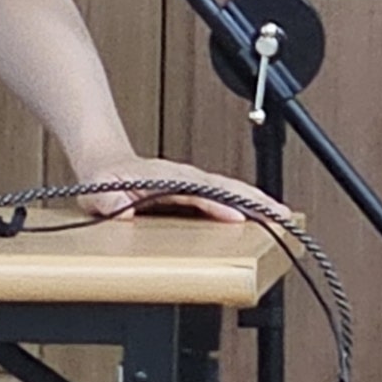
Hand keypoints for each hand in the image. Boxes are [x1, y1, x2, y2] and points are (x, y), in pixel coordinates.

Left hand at [74, 155, 289, 224]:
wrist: (103, 163)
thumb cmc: (103, 178)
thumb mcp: (97, 188)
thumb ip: (107, 198)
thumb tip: (122, 210)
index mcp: (166, 178)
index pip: (198, 190)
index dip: (219, 203)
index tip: (240, 215)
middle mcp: (184, 178)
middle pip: (225, 187)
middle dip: (255, 200)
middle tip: (283, 215)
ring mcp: (191, 184)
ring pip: (230, 191)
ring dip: (257, 203)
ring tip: (284, 219)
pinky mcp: (194, 192)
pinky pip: (225, 197)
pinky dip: (246, 205)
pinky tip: (261, 218)